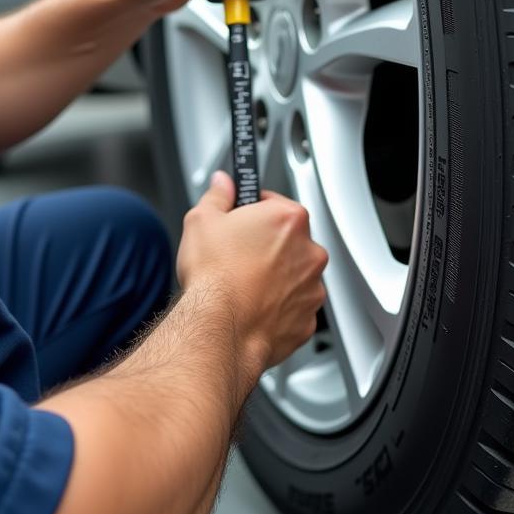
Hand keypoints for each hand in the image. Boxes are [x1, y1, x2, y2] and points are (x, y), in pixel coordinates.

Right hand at [177, 172, 328, 386]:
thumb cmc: (214, 277)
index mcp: (289, 219)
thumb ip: (217, 196)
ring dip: (276, 277)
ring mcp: (311, 287)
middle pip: (289, 240)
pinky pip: (294, 307)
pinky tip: (253, 307)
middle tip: (237, 254)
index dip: (254, 209)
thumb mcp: (202, 221)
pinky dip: (278, 308)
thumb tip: (222, 184)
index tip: (242, 217)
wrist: (218, 329)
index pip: (275, 202)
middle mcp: (309, 252)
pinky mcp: (307, 319)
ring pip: (294, 275)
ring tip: (243, 285)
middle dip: (266, 245)